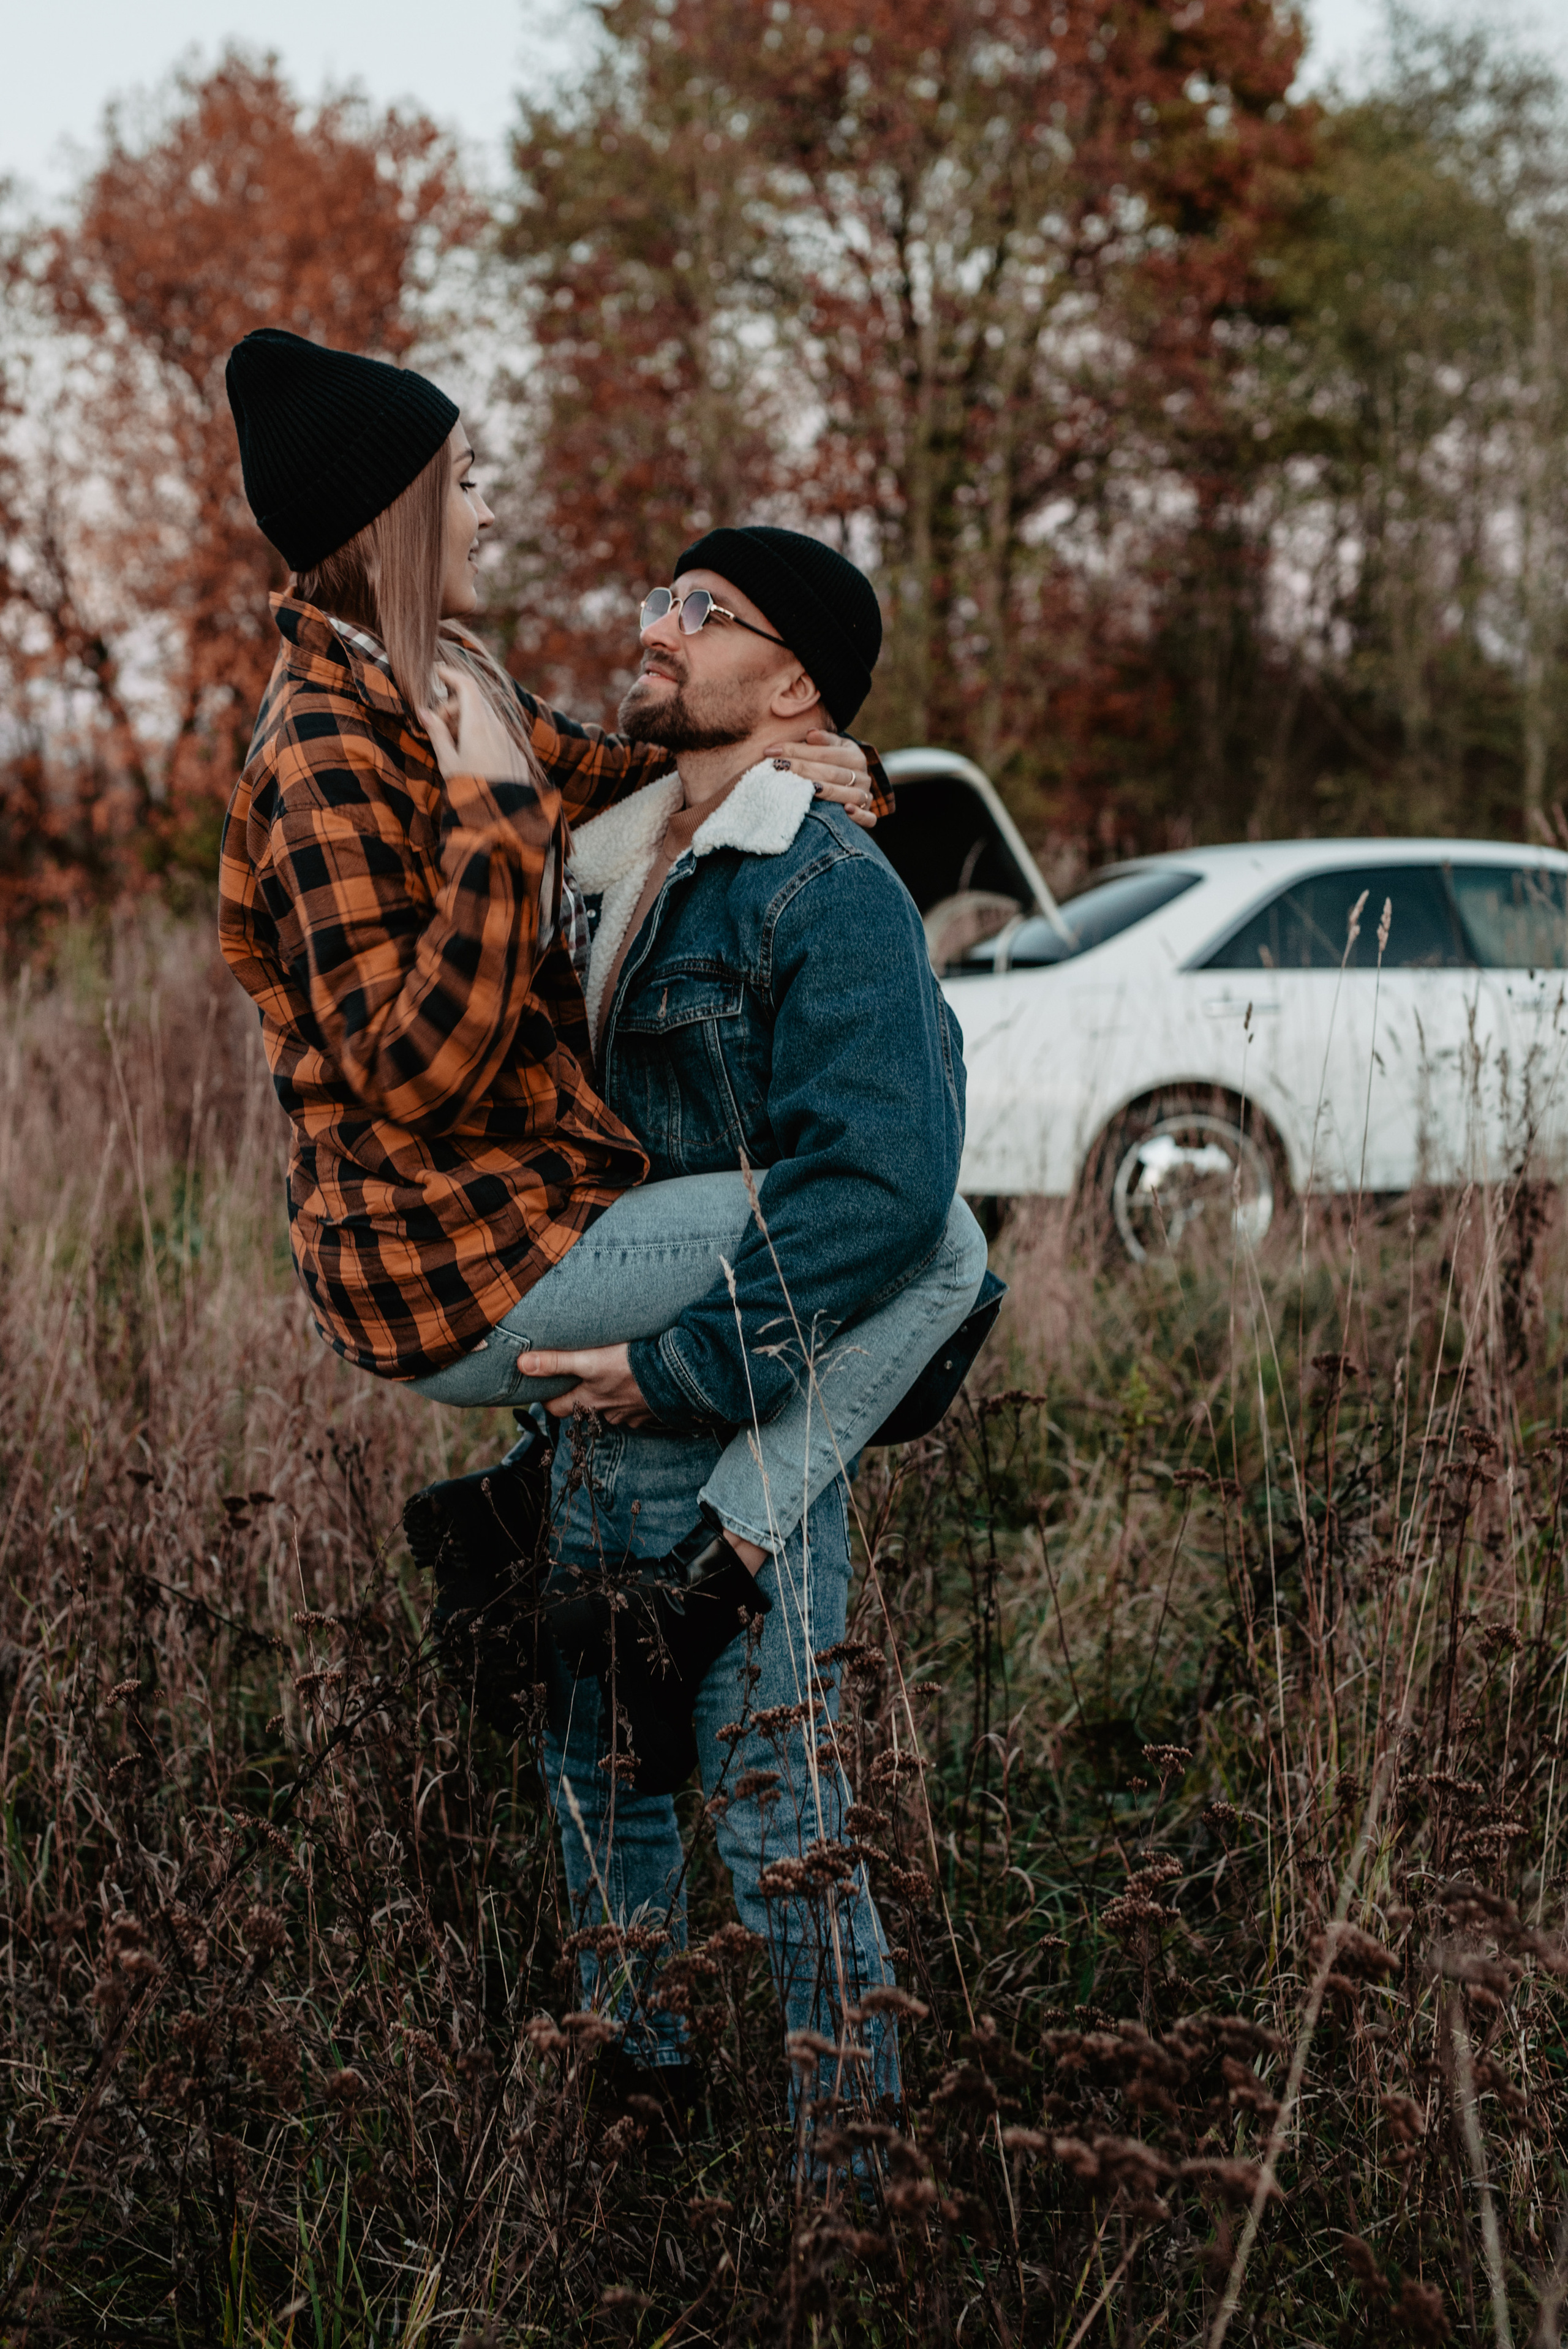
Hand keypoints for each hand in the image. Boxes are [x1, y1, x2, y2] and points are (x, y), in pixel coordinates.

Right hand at [420, 664, 527, 783]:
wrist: (504, 820)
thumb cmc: (471, 792)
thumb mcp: (448, 763)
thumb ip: (437, 734)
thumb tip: (424, 712)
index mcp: (478, 726)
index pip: (467, 686)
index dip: (451, 675)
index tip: (437, 672)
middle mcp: (497, 728)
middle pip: (475, 701)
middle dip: (454, 705)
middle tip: (437, 725)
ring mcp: (509, 740)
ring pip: (487, 716)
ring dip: (468, 720)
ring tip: (454, 744)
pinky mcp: (516, 752)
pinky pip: (498, 733)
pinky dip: (482, 733)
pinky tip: (473, 756)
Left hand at [516, 1341, 656, 1424]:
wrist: (675, 1376)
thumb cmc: (630, 1366)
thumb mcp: (589, 1361)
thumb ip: (557, 1362)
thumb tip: (522, 1364)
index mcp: (588, 1401)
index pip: (557, 1408)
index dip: (549, 1399)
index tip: (545, 1388)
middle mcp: (605, 1413)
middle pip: (584, 1410)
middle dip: (579, 1399)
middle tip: (578, 1382)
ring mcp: (629, 1415)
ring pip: (610, 1411)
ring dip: (608, 1399)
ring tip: (611, 1380)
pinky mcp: (649, 1413)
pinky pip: (635, 1410)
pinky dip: (632, 1401)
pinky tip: (637, 1386)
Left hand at [762, 729, 877, 829]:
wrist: (852, 785)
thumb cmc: (834, 765)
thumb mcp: (831, 748)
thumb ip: (821, 740)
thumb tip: (811, 734)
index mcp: (854, 755)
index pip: (823, 753)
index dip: (796, 750)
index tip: (771, 751)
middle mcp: (863, 775)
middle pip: (830, 773)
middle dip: (801, 769)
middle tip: (777, 767)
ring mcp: (866, 796)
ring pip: (848, 794)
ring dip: (826, 792)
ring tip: (803, 789)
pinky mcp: (867, 814)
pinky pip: (868, 818)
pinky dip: (859, 816)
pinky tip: (846, 811)